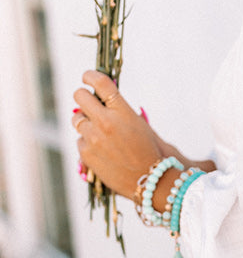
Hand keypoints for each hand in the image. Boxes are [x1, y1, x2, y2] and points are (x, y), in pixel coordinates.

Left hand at [73, 71, 162, 200]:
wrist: (150, 181)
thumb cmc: (148, 151)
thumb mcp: (140, 125)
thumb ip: (120, 110)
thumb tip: (101, 98)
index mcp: (122, 111)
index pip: (100, 82)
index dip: (90, 76)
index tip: (87, 77)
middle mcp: (106, 122)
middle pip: (79, 96)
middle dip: (83, 97)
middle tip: (89, 103)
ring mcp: (93, 138)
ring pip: (76, 119)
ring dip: (85, 121)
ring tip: (99, 132)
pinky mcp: (86, 153)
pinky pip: (80, 140)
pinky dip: (88, 143)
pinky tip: (103, 151)